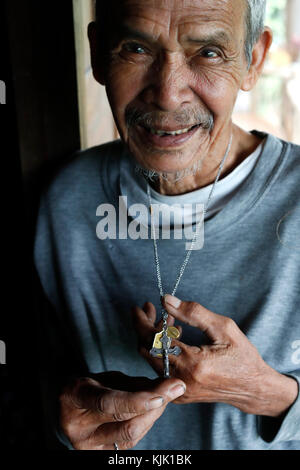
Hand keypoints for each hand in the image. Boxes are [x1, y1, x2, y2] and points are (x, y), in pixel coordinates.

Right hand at [59, 371, 185, 449]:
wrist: (65, 410)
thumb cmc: (88, 389)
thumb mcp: (104, 378)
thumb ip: (131, 383)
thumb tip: (164, 385)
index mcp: (76, 397)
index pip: (109, 403)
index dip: (139, 400)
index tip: (164, 391)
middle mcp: (79, 427)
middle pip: (126, 423)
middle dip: (157, 404)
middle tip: (174, 388)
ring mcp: (89, 446)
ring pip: (132, 435)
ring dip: (154, 414)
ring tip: (164, 397)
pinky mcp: (99, 455)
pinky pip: (131, 442)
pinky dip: (146, 424)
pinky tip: (150, 410)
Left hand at [132, 296, 297, 416]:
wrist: (252, 387)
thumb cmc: (241, 356)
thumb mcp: (223, 328)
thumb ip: (193, 312)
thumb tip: (165, 300)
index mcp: (192, 364)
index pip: (154, 340)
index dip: (142, 322)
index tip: (139, 307)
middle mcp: (181, 380)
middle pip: (147, 350)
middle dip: (145, 327)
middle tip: (150, 309)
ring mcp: (179, 390)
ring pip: (152, 359)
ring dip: (153, 337)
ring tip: (166, 319)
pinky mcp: (179, 394)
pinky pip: (160, 368)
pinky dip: (160, 350)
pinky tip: (172, 336)